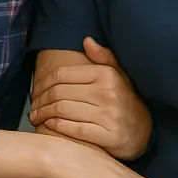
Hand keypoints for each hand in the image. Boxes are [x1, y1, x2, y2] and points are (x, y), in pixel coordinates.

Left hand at [30, 37, 153, 160]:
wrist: (145, 131)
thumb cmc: (125, 101)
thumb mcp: (118, 75)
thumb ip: (103, 58)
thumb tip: (86, 40)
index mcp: (106, 75)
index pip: (62, 74)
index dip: (43, 82)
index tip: (35, 90)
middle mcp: (107, 93)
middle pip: (59, 92)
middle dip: (40, 100)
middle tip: (32, 107)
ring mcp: (108, 115)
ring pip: (62, 110)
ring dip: (44, 114)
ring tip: (36, 117)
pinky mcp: (107, 136)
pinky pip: (73, 129)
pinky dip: (57, 126)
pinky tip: (50, 125)